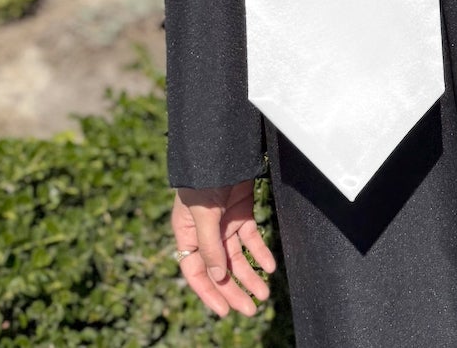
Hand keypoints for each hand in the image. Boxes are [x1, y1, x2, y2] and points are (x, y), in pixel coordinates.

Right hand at [173, 181, 275, 318]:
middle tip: (251, 309)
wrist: (221, 146)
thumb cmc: (203, 178)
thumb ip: (209, 245)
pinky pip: (252, 238)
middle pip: (220, 269)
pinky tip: (269, 266)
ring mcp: (224, 223)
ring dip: (250, 275)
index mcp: (187, 234)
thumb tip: (219, 276)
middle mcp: (206, 233)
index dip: (209, 292)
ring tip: (265, 294)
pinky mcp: (241, 211)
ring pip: (238, 257)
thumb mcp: (202, 213)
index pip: (196, 271)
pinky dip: (260, 252)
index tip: (224, 311)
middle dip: (235, 290)